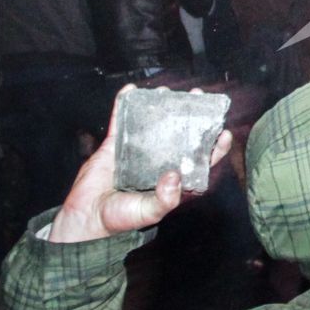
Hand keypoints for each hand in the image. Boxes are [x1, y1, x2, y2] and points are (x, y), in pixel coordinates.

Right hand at [49, 93, 233, 244]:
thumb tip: (175, 175)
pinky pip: (119, 121)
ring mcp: (136, 152)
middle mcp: (158, 162)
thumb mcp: (149, 212)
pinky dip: (123, 104)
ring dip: (160, 106)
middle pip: (179, 134)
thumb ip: (165, 198)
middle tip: (197, 95)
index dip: (212, 146)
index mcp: (172, 179)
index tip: (223, 132)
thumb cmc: (120, 219)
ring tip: (167, 91)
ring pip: (152, 124)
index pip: (199, 160)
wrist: (86, 218)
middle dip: (189, 115)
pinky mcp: (114, 146)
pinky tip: (130, 90)